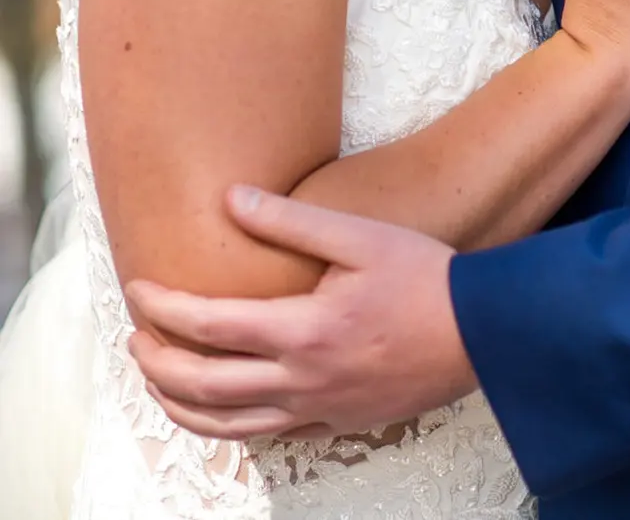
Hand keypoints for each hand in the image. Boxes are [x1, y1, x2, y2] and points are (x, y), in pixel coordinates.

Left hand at [125, 187, 473, 439]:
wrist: (485, 334)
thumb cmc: (428, 279)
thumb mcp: (363, 237)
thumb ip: (293, 221)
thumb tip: (232, 199)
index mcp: (302, 330)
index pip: (207, 323)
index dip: (163, 306)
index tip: (139, 289)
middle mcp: (300, 379)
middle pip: (201, 384)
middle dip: (155, 361)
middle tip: (137, 337)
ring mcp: (317, 408)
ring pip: (223, 424)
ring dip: (178, 404)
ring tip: (158, 381)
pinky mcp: (337, 423)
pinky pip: (266, 437)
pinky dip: (225, 427)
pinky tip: (219, 410)